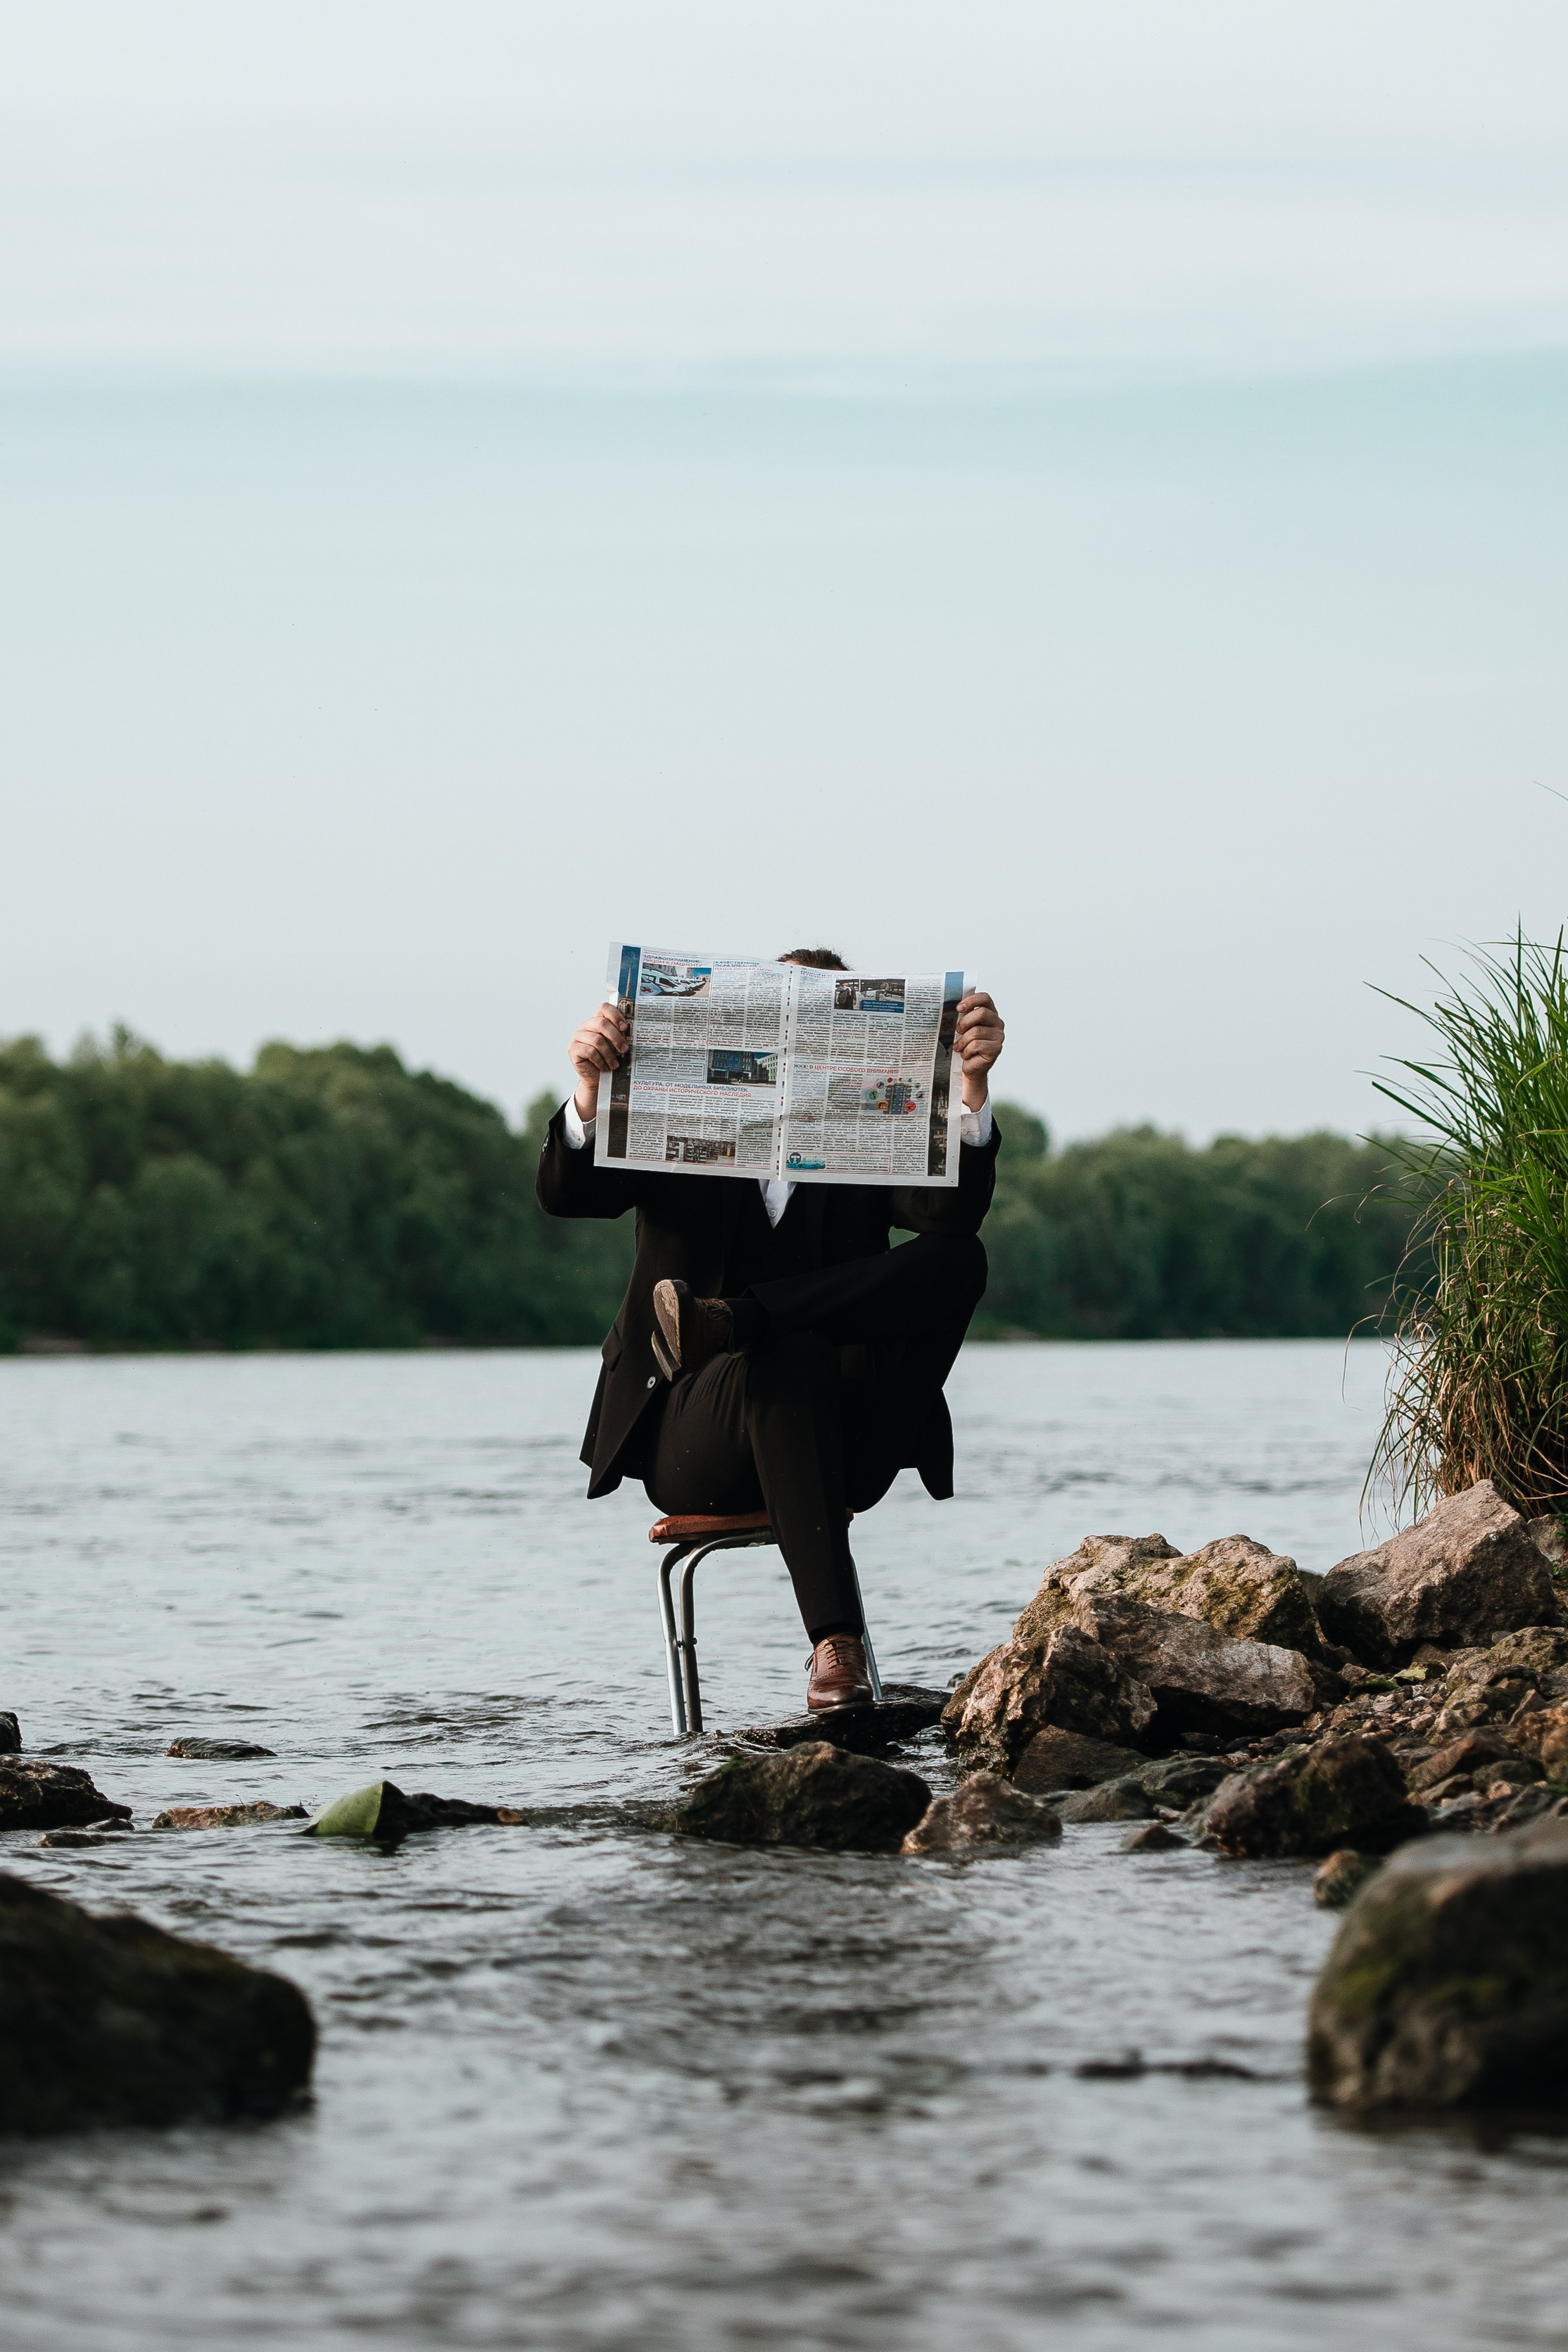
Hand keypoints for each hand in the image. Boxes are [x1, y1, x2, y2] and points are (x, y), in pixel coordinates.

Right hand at [568, 1003, 628, 1123]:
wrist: (597, 1078)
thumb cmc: (609, 1059)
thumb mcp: (616, 1046)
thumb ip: (621, 1035)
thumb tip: (634, 1031)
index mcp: (597, 1020)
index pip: (604, 1008)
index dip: (615, 1015)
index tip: (625, 1027)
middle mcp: (585, 1025)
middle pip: (602, 1023)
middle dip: (616, 1037)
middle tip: (624, 1049)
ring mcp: (577, 1036)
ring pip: (597, 1040)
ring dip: (609, 1054)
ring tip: (615, 1064)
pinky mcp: (572, 1049)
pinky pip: (590, 1051)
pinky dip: (600, 1060)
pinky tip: (604, 1066)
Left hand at [955, 991, 1002, 1110]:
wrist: (970, 1067)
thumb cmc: (965, 1045)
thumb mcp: (963, 1028)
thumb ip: (962, 1016)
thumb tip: (948, 1007)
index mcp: (990, 1013)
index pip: (985, 998)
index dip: (972, 1000)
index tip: (958, 1008)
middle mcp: (997, 1023)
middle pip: (982, 1013)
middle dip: (965, 1021)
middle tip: (957, 1030)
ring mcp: (998, 1036)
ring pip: (977, 1031)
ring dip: (963, 1040)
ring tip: (959, 1046)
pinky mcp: (996, 1049)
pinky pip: (977, 1044)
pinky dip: (966, 1050)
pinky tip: (965, 1054)